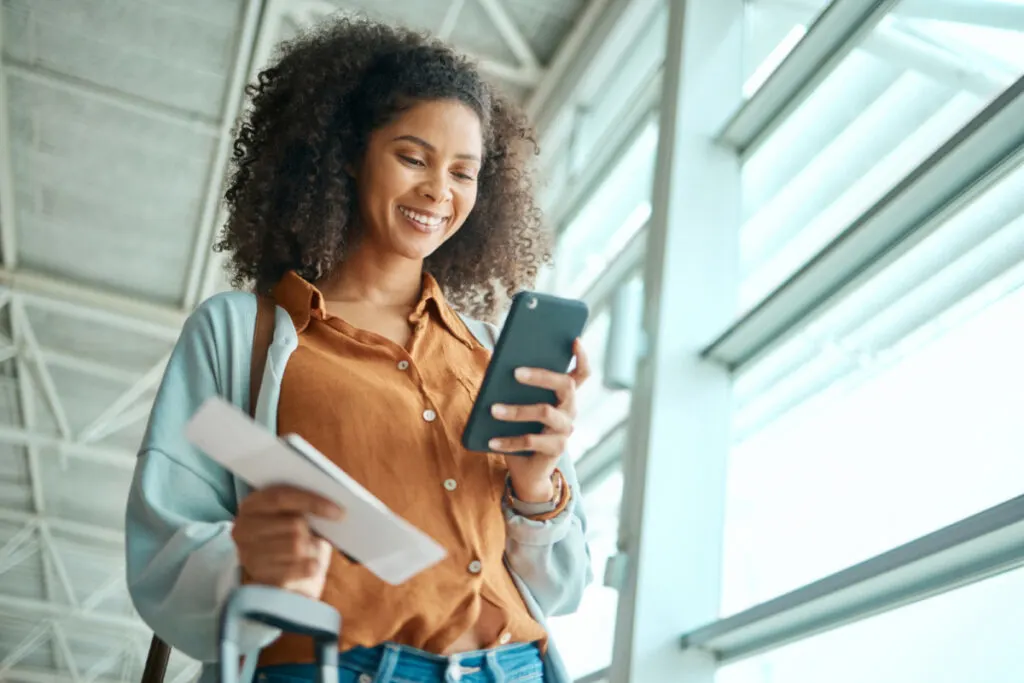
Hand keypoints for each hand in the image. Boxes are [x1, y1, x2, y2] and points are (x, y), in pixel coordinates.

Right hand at [232, 486, 344, 599]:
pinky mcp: (258, 575)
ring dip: (310, 548)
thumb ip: (304, 505)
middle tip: (320, 534)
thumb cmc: (289, 534)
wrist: (279, 570)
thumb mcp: (293, 514)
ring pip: (296, 546)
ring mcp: (248, 553)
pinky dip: (310, 566)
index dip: (313, 502)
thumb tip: (334, 509)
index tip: (339, 512)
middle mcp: (243, 528)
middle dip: (312, 530)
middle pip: (293, 524)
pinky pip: (296, 569)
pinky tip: (311, 564)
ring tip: (309, 548)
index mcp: (252, 504)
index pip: (283, 497)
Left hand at [489, 339, 591, 502]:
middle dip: (542, 375)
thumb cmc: (522, 430)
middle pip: (565, 385)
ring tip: (493, 409)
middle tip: (515, 372)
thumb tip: (498, 363)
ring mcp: (565, 430)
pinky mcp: (556, 449)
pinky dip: (508, 441)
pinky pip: (531, 441)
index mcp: (564, 396)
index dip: (582, 357)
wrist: (527, 471)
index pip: (582, 373)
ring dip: (517, 410)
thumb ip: (516, 387)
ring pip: (545, 412)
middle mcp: (570, 410)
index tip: (574, 340)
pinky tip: (491, 441)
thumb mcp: (520, 405)